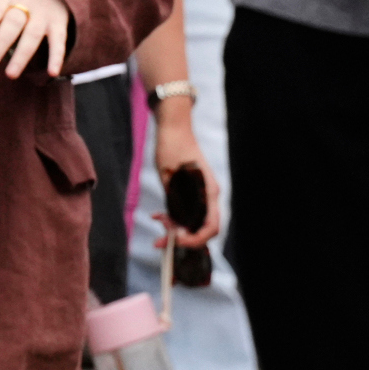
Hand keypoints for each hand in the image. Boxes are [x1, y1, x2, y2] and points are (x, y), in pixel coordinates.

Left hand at [0, 0, 69, 77]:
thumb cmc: (17, 0)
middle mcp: (25, 3)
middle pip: (12, 23)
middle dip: (1, 42)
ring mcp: (43, 13)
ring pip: (32, 35)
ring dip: (21, 55)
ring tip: (11, 74)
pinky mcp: (58, 23)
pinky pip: (58, 41)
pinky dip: (56, 57)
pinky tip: (52, 72)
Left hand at [152, 120, 220, 248]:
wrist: (174, 129)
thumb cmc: (172, 149)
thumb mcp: (170, 178)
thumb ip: (176, 203)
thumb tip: (177, 227)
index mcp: (208, 191)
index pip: (210, 227)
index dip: (194, 240)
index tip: (174, 240)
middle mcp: (208, 196)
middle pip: (201, 229)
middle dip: (182, 238)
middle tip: (160, 238)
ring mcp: (202, 195)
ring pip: (192, 224)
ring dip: (175, 228)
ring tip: (158, 221)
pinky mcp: (192, 193)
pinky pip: (186, 214)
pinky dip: (173, 219)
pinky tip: (158, 216)